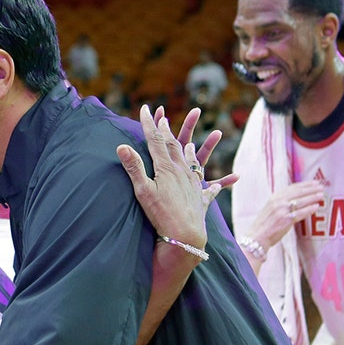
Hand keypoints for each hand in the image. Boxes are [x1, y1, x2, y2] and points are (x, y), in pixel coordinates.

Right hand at [118, 106, 233, 248]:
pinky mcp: (201, 198)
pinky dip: (218, 183)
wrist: (185, 235)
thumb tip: (121, 146)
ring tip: (188, 143)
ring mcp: (193, 183)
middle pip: (173, 146)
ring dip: (188, 149)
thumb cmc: (161, 214)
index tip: (144, 108)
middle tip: (162, 118)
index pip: (155, 140)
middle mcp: (181, 171)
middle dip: (166, 131)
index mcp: (166, 168)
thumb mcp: (143, 191)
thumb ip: (134, 167)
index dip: (149, 123)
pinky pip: (211, 188)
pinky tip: (222, 184)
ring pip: (192, 161)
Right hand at [248, 180, 326, 249]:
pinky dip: (309, 209)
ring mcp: (282, 210)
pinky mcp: (286, 220)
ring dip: (313, 198)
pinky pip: (301, 213)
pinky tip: (316, 207)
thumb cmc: (264, 225)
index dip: (305, 184)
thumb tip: (295, 199)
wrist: (257, 237)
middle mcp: (278, 201)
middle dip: (311, 189)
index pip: (292, 187)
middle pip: (298, 192)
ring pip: (301, 201)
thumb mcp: (270, 208)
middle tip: (321, 187)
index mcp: (274, 197)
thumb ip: (281, 202)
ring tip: (321, 196)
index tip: (314, 183)